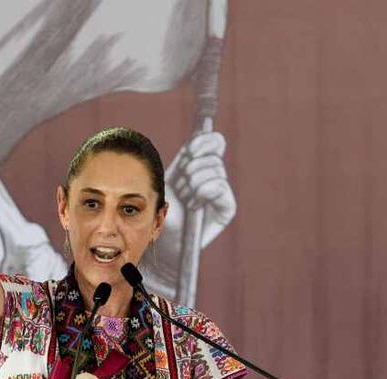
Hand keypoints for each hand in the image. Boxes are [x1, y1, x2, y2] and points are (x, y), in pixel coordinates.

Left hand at [147, 131, 236, 286]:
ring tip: (185, 199)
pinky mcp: (225, 208)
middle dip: (192, 169)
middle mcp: (212, 176)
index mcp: (199, 165)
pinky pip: (221, 187)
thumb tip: (205, 129)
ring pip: (215, 170)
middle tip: (181, 187)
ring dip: (194, 184)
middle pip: (213, 155)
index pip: (214, 142)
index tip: (189, 151)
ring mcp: (220, 192)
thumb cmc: (160, 211)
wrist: (163, 241)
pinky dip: (205, 192)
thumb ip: (188, 156)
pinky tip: (194, 205)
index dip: (204, 141)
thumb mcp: (170, 177)